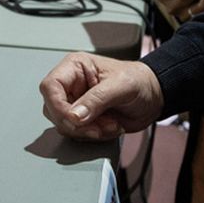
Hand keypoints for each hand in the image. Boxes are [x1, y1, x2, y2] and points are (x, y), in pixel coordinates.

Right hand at [38, 53, 163, 140]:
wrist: (153, 97)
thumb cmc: (139, 81)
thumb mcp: (121, 86)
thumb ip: (96, 99)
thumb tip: (74, 115)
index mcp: (75, 67)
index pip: (50, 86)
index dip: (58, 106)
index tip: (75, 119)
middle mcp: (71, 85)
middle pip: (53, 109)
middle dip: (77, 124)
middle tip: (99, 126)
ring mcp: (75, 103)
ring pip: (63, 125)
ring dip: (88, 131)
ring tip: (110, 124)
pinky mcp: (82, 119)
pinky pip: (76, 134)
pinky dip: (93, 136)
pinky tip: (108, 127)